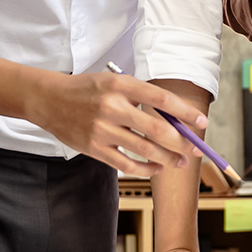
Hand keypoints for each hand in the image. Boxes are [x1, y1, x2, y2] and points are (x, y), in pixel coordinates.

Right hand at [24, 72, 207, 176]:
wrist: (49, 100)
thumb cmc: (88, 90)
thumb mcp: (114, 82)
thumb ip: (140, 98)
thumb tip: (174, 120)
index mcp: (121, 85)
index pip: (162, 99)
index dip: (185, 113)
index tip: (202, 122)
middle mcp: (113, 107)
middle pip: (158, 129)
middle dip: (182, 142)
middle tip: (196, 150)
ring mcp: (102, 129)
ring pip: (145, 149)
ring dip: (168, 159)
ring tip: (180, 162)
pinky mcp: (94, 148)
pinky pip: (126, 163)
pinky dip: (145, 168)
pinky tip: (156, 168)